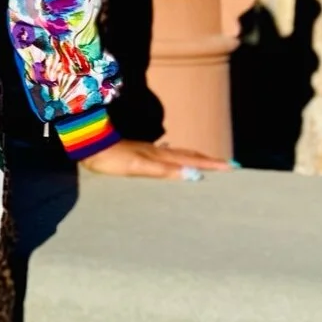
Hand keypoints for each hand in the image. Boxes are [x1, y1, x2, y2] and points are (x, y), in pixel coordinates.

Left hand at [81, 137, 233, 179]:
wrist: (89, 146)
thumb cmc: (112, 159)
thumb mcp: (139, 167)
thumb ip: (165, 171)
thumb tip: (193, 175)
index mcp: (160, 156)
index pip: (192, 160)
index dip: (212, 164)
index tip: (232, 167)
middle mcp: (157, 152)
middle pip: (189, 155)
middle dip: (209, 160)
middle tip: (227, 165)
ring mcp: (148, 152)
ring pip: (177, 154)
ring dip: (194, 158)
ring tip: (206, 162)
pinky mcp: (138, 154)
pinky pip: (164, 157)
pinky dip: (174, 159)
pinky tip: (170, 158)